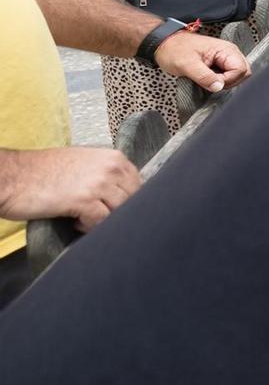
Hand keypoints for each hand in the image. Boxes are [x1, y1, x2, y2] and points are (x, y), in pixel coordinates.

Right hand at [0, 147, 140, 230]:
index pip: (138, 184)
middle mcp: (110, 168)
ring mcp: (98, 184)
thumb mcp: (82, 162)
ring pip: (120, 212)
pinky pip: (102, 222)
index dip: (127, 199)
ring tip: (84, 217)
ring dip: (104, 219)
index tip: (112, 206)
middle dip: (117, 212)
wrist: (12, 176)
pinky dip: (90, 226)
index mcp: (112, 157)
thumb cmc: (42, 171)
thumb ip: (105, 173)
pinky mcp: (84, 201)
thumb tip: (123, 192)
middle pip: (133, 200)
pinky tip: (75, 221)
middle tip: (96, 215)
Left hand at [152, 29, 249, 92]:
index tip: (213, 82)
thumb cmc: (174, 50)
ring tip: (208, 79)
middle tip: (212, 82)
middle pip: (244, 73)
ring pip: (237, 75)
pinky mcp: (220, 62)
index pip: (241, 70)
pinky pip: (229, 75)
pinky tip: (208, 78)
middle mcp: (229, 52)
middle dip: (229, 82)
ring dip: (224, 82)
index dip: (228, 80)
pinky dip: (220, 80)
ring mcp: (225, 57)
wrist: (164, 44)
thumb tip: (219, 87)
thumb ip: (205, 77)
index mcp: (225, 49)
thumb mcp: (187, 65)